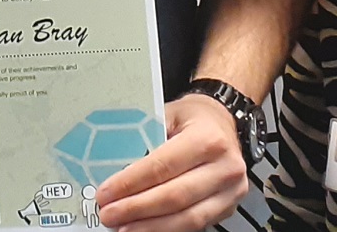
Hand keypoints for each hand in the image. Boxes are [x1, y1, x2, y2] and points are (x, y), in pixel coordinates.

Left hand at [94, 93, 249, 231]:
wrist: (223, 122)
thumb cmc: (194, 119)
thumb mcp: (167, 115)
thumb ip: (143, 140)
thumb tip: (111, 169)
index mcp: (208, 137)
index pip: (163, 166)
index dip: (131, 183)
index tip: (106, 194)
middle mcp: (225, 165)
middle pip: (174, 196)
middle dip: (136, 209)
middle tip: (109, 214)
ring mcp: (231, 189)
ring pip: (187, 218)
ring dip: (151, 227)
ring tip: (123, 228)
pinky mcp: (228, 207)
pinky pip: (196, 225)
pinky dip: (167, 230)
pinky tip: (147, 228)